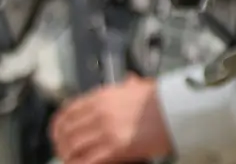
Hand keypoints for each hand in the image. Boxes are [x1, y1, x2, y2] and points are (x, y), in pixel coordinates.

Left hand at [49, 76, 172, 163]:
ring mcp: (106, 130)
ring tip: (71, 161)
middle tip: (63, 151)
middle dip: (61, 144)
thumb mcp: (141, 86)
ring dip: (69, 156)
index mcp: (103, 96)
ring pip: (73, 146)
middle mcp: (100, 112)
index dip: (58, 125)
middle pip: (67, 130)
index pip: (68, 111)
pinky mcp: (115, 147)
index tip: (58, 133)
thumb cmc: (163, 100)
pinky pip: (88, 160)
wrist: (178, 110)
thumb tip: (128, 80)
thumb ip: (129, 85)